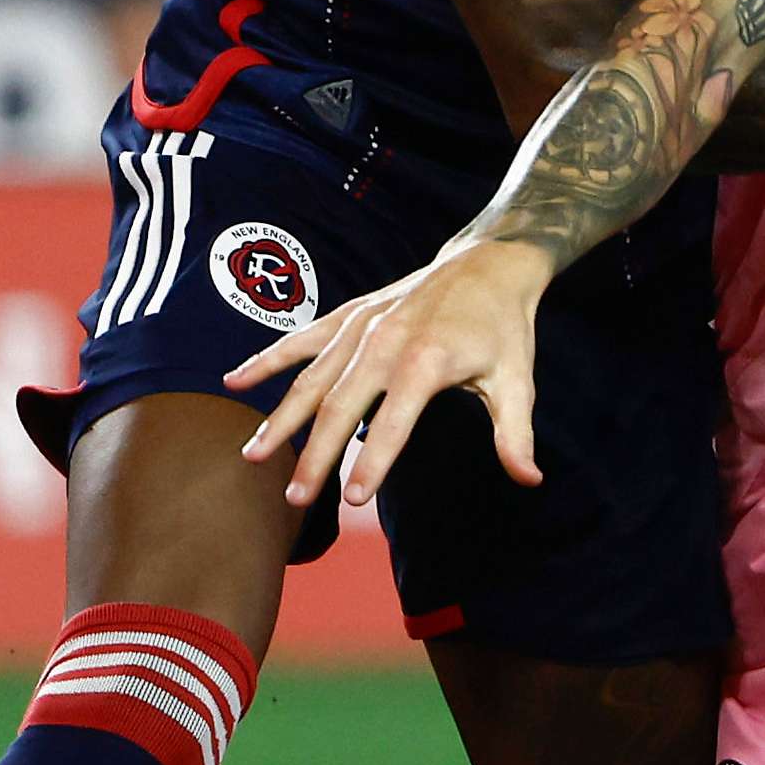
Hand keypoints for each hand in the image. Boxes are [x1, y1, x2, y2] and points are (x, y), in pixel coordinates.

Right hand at [225, 237, 558, 506]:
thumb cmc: (504, 328)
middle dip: (315, 455)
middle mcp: (385, 341)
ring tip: (253, 456)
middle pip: (341, 406)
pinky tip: (234, 383)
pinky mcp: (350, 315)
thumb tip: (529, 480)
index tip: (353, 500)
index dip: (374, 463)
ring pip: (312, 377)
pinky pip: (302, 339)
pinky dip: (267, 360)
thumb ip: (515, 434)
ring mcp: (362, 325)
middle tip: (295, 499)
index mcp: (426, 361)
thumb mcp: (517, 381)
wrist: (490, 263)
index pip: (395, 424)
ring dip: (281, 418)